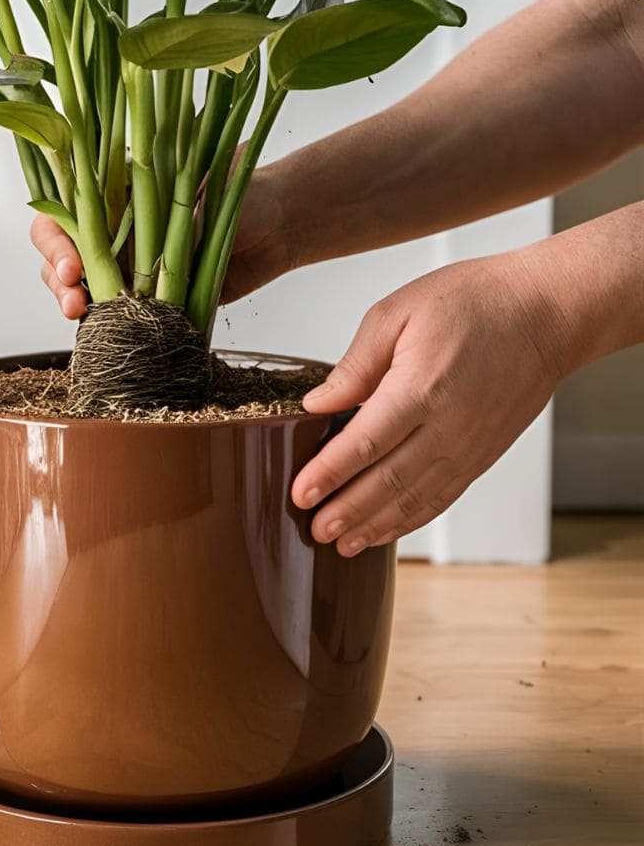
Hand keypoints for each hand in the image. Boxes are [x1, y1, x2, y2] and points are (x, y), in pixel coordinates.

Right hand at [31, 164, 289, 318]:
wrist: (281, 224)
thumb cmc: (246, 191)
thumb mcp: (210, 198)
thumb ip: (178, 222)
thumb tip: (155, 254)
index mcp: (118, 190)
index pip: (65, 210)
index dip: (57, 239)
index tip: (73, 264)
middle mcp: (117, 226)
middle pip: (63, 252)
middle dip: (57, 278)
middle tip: (73, 301)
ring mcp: (130, 263)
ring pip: (81, 286)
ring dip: (72, 303)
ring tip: (80, 318)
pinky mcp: (150, 297)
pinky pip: (118, 314)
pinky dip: (107, 327)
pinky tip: (107, 336)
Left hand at [291, 251, 568, 552]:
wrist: (547, 314)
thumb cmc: (475, 302)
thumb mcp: (399, 312)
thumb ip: (356, 364)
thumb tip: (318, 404)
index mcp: (420, 387)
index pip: (364, 443)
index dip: (329, 473)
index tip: (300, 493)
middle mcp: (448, 427)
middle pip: (388, 482)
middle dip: (346, 510)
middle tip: (312, 528)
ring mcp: (469, 447)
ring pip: (415, 499)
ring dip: (375, 525)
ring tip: (340, 543)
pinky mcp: (483, 456)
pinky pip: (443, 497)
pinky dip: (411, 520)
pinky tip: (386, 529)